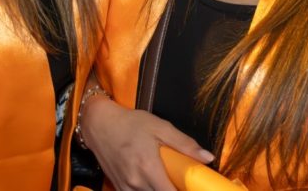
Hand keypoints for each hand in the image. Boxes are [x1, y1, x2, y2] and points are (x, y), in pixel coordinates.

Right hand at [81, 96, 213, 190]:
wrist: (99, 124)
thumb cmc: (131, 123)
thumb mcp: (160, 126)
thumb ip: (184, 144)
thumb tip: (208, 158)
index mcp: (148, 168)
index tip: (192, 187)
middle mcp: (136, 183)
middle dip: (172, 190)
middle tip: (180, 181)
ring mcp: (125, 188)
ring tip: (167, 180)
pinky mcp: (118, 188)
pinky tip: (153, 182)